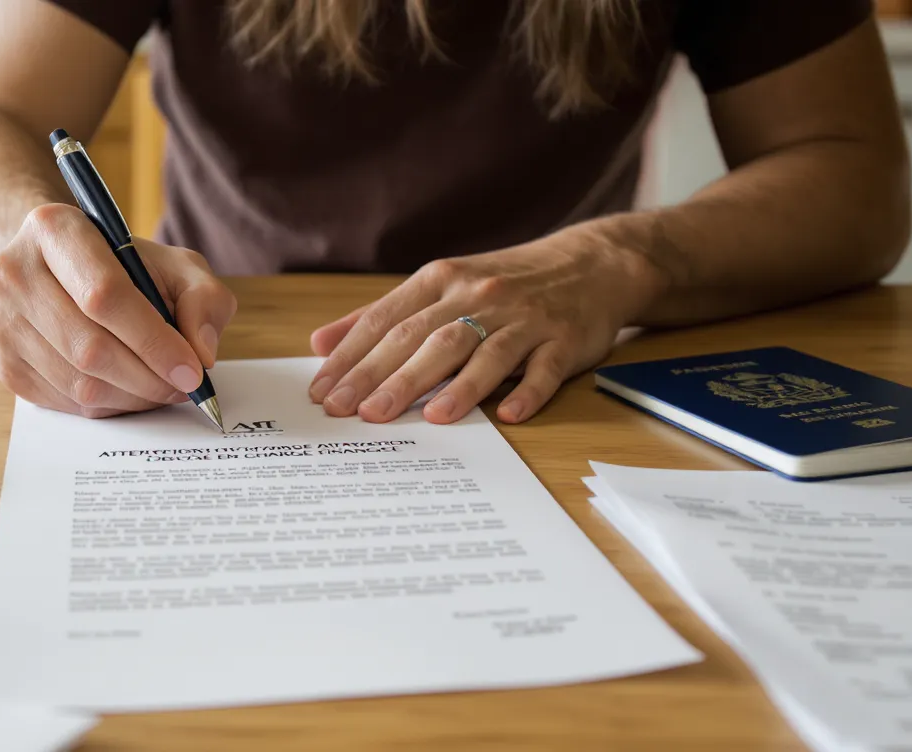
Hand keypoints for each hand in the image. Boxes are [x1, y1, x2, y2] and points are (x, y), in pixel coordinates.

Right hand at [0, 203, 236, 417]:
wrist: (58, 271)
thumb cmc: (123, 267)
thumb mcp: (175, 264)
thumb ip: (203, 298)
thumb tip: (200, 353)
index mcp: (54, 229)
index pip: (104, 295)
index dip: (154, 340)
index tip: (192, 369)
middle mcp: (14, 273)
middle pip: (89, 347)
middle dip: (148, 377)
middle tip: (185, 386)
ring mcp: (2, 322)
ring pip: (79, 383)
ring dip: (133, 397)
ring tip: (162, 387)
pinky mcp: (6, 366)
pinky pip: (66, 404)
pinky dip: (110, 406)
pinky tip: (129, 388)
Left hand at [307, 230, 663, 424]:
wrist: (591, 264)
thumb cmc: (503, 283)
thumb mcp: (440, 286)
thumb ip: (382, 315)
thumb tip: (320, 343)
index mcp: (441, 280)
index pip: (387, 321)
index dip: (353, 357)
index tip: (323, 391)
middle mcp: (478, 296)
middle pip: (426, 339)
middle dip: (387, 376)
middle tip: (354, 411)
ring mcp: (524, 318)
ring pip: (481, 352)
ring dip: (452, 385)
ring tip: (423, 417)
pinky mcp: (564, 340)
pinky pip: (544, 368)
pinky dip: (527, 391)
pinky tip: (507, 415)